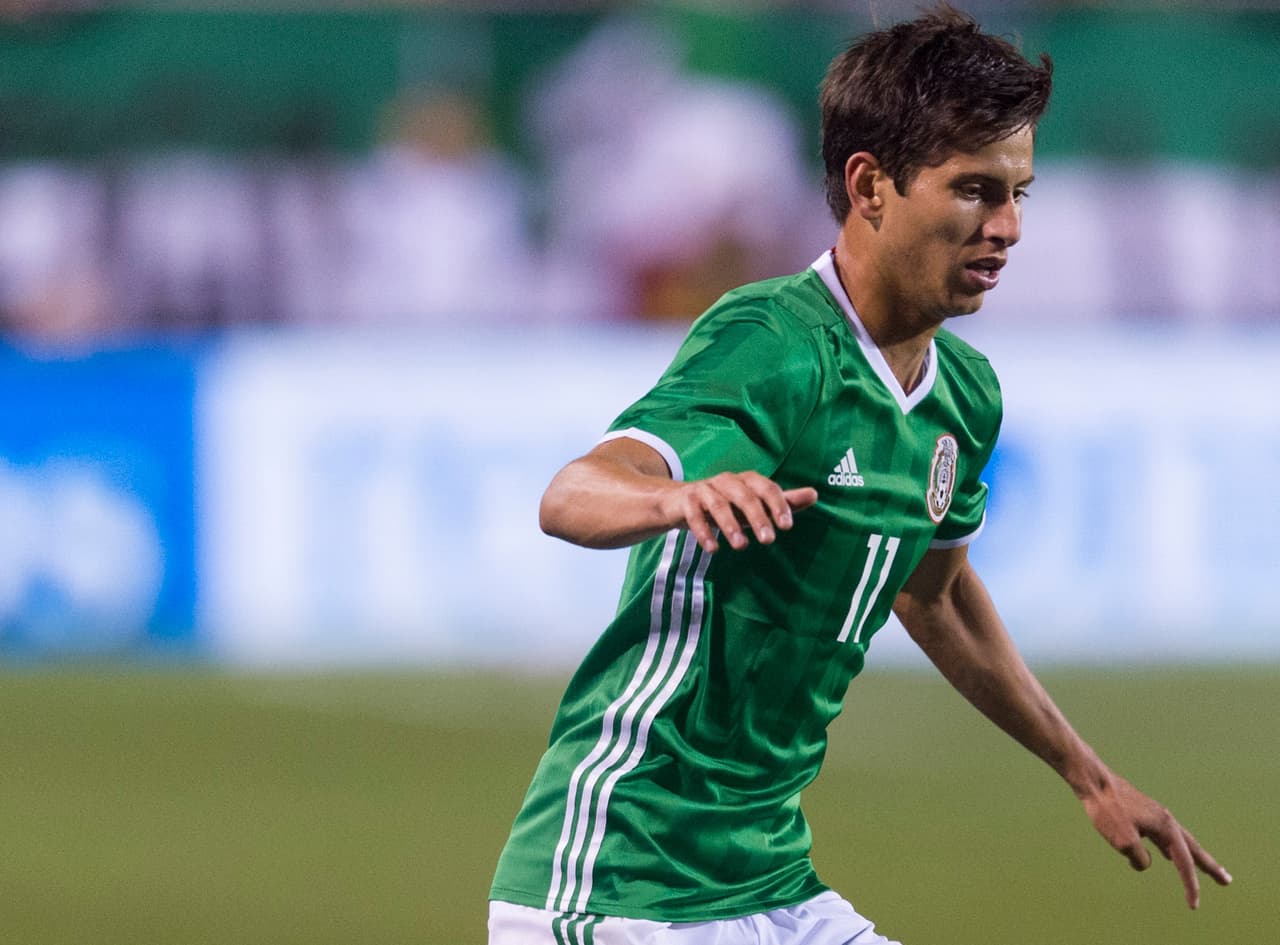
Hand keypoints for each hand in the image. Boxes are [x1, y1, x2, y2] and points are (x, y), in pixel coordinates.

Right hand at [660, 471, 817, 552]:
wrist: (679, 503)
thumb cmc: (726, 505)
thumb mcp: (754, 505)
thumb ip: (782, 501)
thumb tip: (814, 494)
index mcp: (746, 481)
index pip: (766, 488)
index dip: (778, 504)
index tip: (787, 526)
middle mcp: (726, 481)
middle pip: (744, 495)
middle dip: (758, 517)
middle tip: (769, 540)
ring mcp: (704, 490)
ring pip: (719, 504)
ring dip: (730, 525)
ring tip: (741, 546)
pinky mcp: (686, 502)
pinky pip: (695, 515)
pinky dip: (704, 531)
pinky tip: (713, 548)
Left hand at [1082, 774, 1230, 908]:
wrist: (1094, 781)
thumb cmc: (1107, 810)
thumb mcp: (1124, 842)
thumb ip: (1140, 858)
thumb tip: (1144, 862)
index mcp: (1166, 827)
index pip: (1184, 863)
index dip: (1190, 885)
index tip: (1193, 905)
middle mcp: (1166, 820)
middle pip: (1193, 849)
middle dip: (1209, 867)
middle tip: (1226, 881)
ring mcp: (1156, 816)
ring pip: (1179, 842)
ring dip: (1192, 857)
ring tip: (1204, 870)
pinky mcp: (1143, 814)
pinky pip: (1163, 837)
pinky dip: (1171, 850)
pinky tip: (1167, 855)